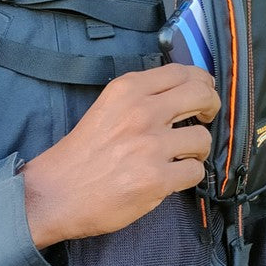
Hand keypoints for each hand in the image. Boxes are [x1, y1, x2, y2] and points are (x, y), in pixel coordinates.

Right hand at [23, 64, 219, 248]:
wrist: (54, 193)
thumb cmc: (78, 155)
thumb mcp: (105, 109)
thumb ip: (138, 100)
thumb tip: (178, 99)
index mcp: (127, 90)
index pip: (182, 72)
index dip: (201, 83)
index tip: (200, 95)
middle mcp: (141, 112)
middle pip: (202, 95)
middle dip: (211, 107)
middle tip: (205, 119)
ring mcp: (151, 146)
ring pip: (203, 138)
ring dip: (197, 150)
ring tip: (181, 157)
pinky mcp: (156, 179)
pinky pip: (195, 172)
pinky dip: (188, 176)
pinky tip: (172, 178)